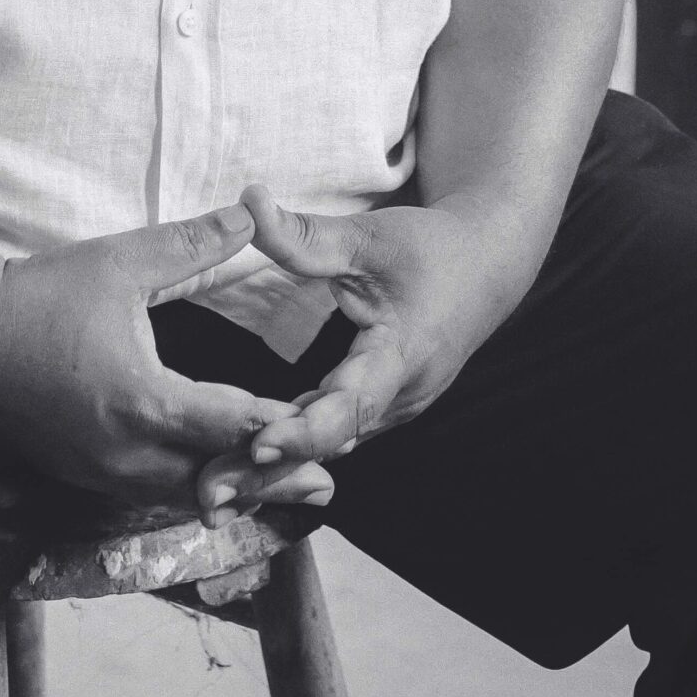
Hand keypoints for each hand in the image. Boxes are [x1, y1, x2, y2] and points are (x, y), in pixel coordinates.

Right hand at [0, 205, 335, 514]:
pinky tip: (213, 480)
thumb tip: (250, 216)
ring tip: (282, 489)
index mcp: (142, 400)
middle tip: (328, 484)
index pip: (233, 425)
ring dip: (232, 490)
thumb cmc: (37, 294)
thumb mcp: (120, 261)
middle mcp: (125, 452)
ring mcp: (99, 472)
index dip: (284, 428)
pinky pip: (149, 494)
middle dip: (272, 479)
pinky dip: (189, 488)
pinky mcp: (80, 475)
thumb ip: (191, 244)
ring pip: (182, 495)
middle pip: (217, 479)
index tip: (330, 425)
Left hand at [197, 189, 527, 510]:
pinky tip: (242, 466)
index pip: (352, 406)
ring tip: (211, 493)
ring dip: (275, 469)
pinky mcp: (378, 408)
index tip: (258, 445)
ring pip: (330, 448)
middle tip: (209, 493)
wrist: (486, 267)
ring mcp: (391, 409)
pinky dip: (292, 450)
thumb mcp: (370, 236)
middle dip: (271, 469)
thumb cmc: (430, 248)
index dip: (307, 430)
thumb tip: (246, 204)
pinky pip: (333, 436)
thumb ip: (307, 234)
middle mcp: (400, 397)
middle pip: (331, 444)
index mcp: (403, 356)